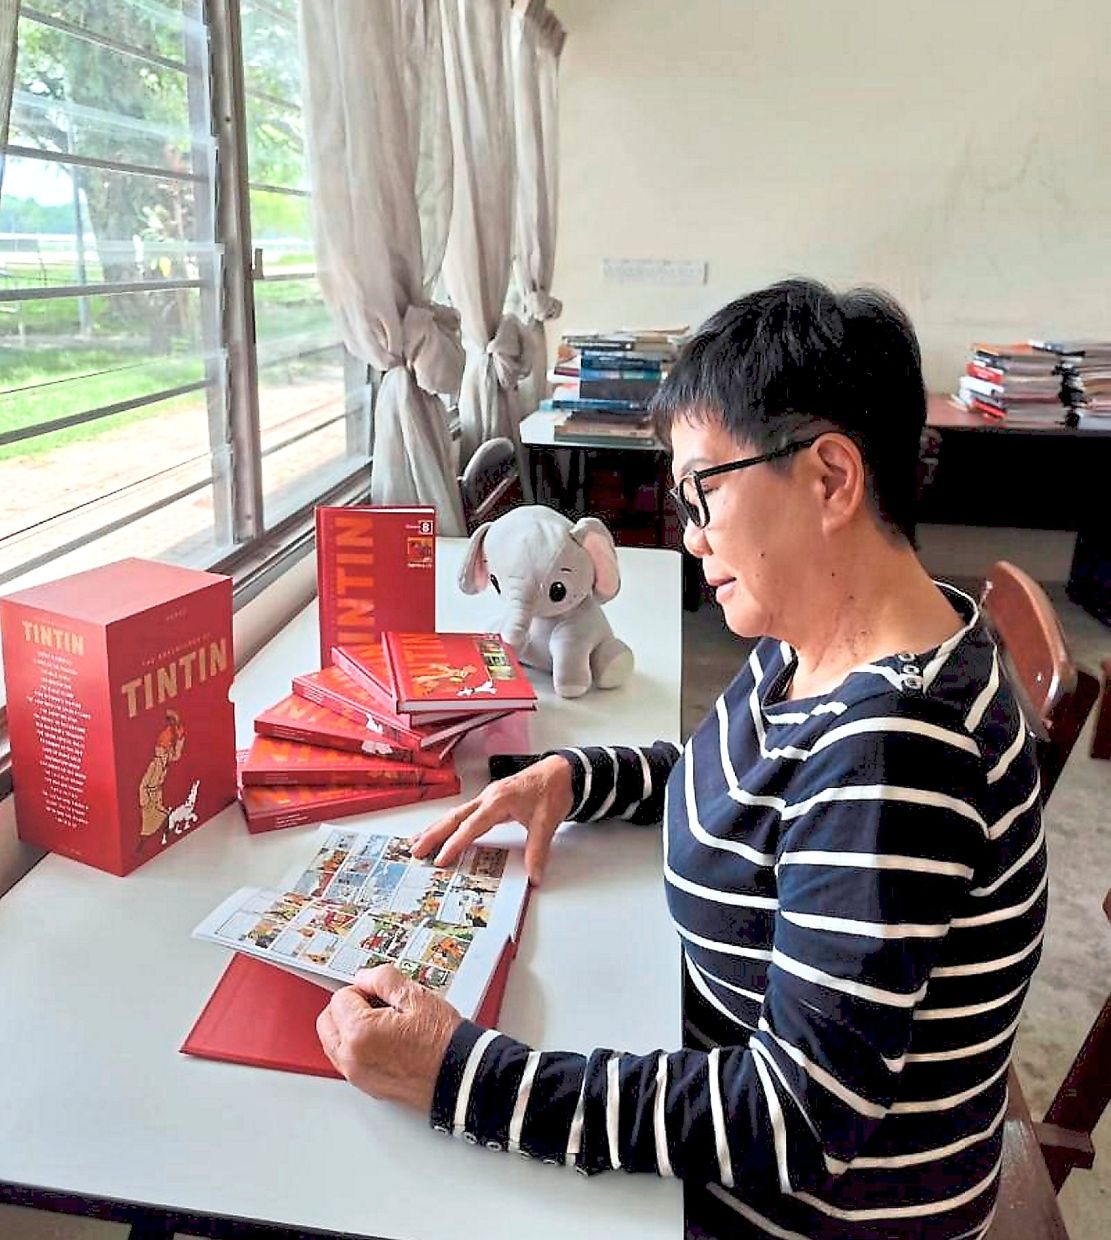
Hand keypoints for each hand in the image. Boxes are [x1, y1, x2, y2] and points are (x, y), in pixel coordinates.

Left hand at [316, 964, 462, 1111]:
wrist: (459, 1076)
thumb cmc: (443, 1041)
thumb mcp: (416, 996)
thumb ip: (383, 978)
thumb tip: (364, 977)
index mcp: (360, 1033)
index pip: (340, 998)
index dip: (363, 989)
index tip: (382, 993)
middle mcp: (352, 1058)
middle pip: (327, 1021)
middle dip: (346, 1007)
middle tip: (374, 1003)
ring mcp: (358, 1075)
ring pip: (332, 1042)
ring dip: (346, 1027)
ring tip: (379, 1021)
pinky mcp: (367, 1086)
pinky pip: (345, 1060)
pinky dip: (354, 1046)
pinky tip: (381, 1039)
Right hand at [411, 754, 574, 884]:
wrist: (562, 772)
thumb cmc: (553, 791)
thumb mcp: (547, 822)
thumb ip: (537, 851)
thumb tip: (534, 876)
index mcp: (498, 801)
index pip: (471, 826)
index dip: (454, 844)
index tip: (440, 859)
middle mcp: (488, 797)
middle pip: (454, 817)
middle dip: (433, 834)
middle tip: (415, 850)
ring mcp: (488, 797)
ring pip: (456, 813)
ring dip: (436, 827)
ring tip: (417, 841)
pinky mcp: (491, 799)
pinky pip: (464, 812)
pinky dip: (449, 822)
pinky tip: (442, 829)